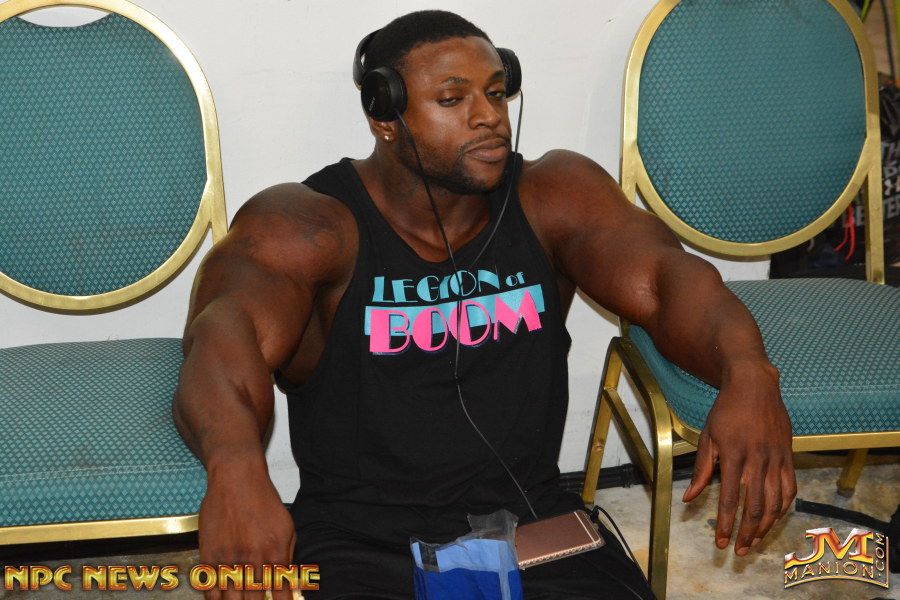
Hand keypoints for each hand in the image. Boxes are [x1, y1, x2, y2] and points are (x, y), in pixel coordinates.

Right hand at [198, 460, 296, 599]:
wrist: (236, 479)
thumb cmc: (264, 501)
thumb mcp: (287, 527)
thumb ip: (287, 556)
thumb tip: (287, 582)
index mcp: (275, 554)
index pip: (280, 593)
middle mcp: (252, 560)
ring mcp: (228, 560)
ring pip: (231, 599)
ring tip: (241, 599)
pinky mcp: (208, 556)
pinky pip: (210, 589)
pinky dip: (216, 598)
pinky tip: (223, 597)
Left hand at [681, 362, 795, 555]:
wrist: (755, 386)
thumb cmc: (726, 411)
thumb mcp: (708, 437)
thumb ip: (701, 470)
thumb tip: (689, 498)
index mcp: (733, 455)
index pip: (731, 498)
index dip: (726, 524)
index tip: (721, 542)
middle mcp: (757, 459)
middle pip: (755, 506)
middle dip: (747, 532)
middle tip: (739, 550)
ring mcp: (776, 458)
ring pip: (776, 502)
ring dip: (766, 526)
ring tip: (755, 541)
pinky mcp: (788, 455)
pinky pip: (790, 488)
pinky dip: (783, 508)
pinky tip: (774, 519)